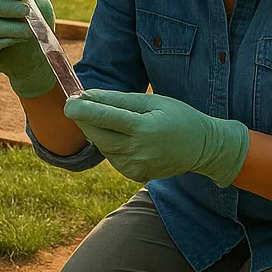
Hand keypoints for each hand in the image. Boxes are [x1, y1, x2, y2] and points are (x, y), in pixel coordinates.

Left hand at [63, 89, 249, 186]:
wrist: (202, 148)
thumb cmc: (178, 117)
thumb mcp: (153, 101)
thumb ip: (118, 100)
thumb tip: (87, 96)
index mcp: (146, 129)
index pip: (106, 118)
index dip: (83, 110)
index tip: (68, 102)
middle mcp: (139, 151)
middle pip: (99, 135)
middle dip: (85, 120)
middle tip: (76, 105)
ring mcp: (137, 167)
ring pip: (103, 147)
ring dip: (98, 131)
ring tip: (110, 118)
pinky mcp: (135, 174)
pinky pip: (113, 157)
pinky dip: (111, 144)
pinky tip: (124, 136)